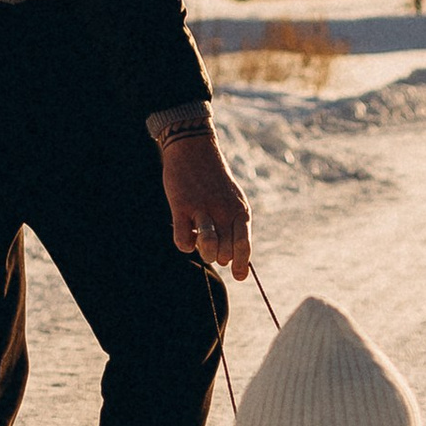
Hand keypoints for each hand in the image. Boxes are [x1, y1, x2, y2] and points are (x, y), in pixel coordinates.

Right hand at [160, 126, 252, 280]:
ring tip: (200, 241)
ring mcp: (202, 209)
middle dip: (219, 256)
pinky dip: (184, 244)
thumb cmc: (214, 180)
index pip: (244, 246)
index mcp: (240, 210)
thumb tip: (235, 260)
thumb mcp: (233, 199)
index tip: (239, 276)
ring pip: (208, 247)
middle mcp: (223, 211)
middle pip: (225, 253)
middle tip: (212, 243)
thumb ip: (235, 226)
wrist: (193, 148)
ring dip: (204, 253)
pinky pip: (182, 240)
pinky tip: (185, 233)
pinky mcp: (181, 207)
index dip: (241, 265)